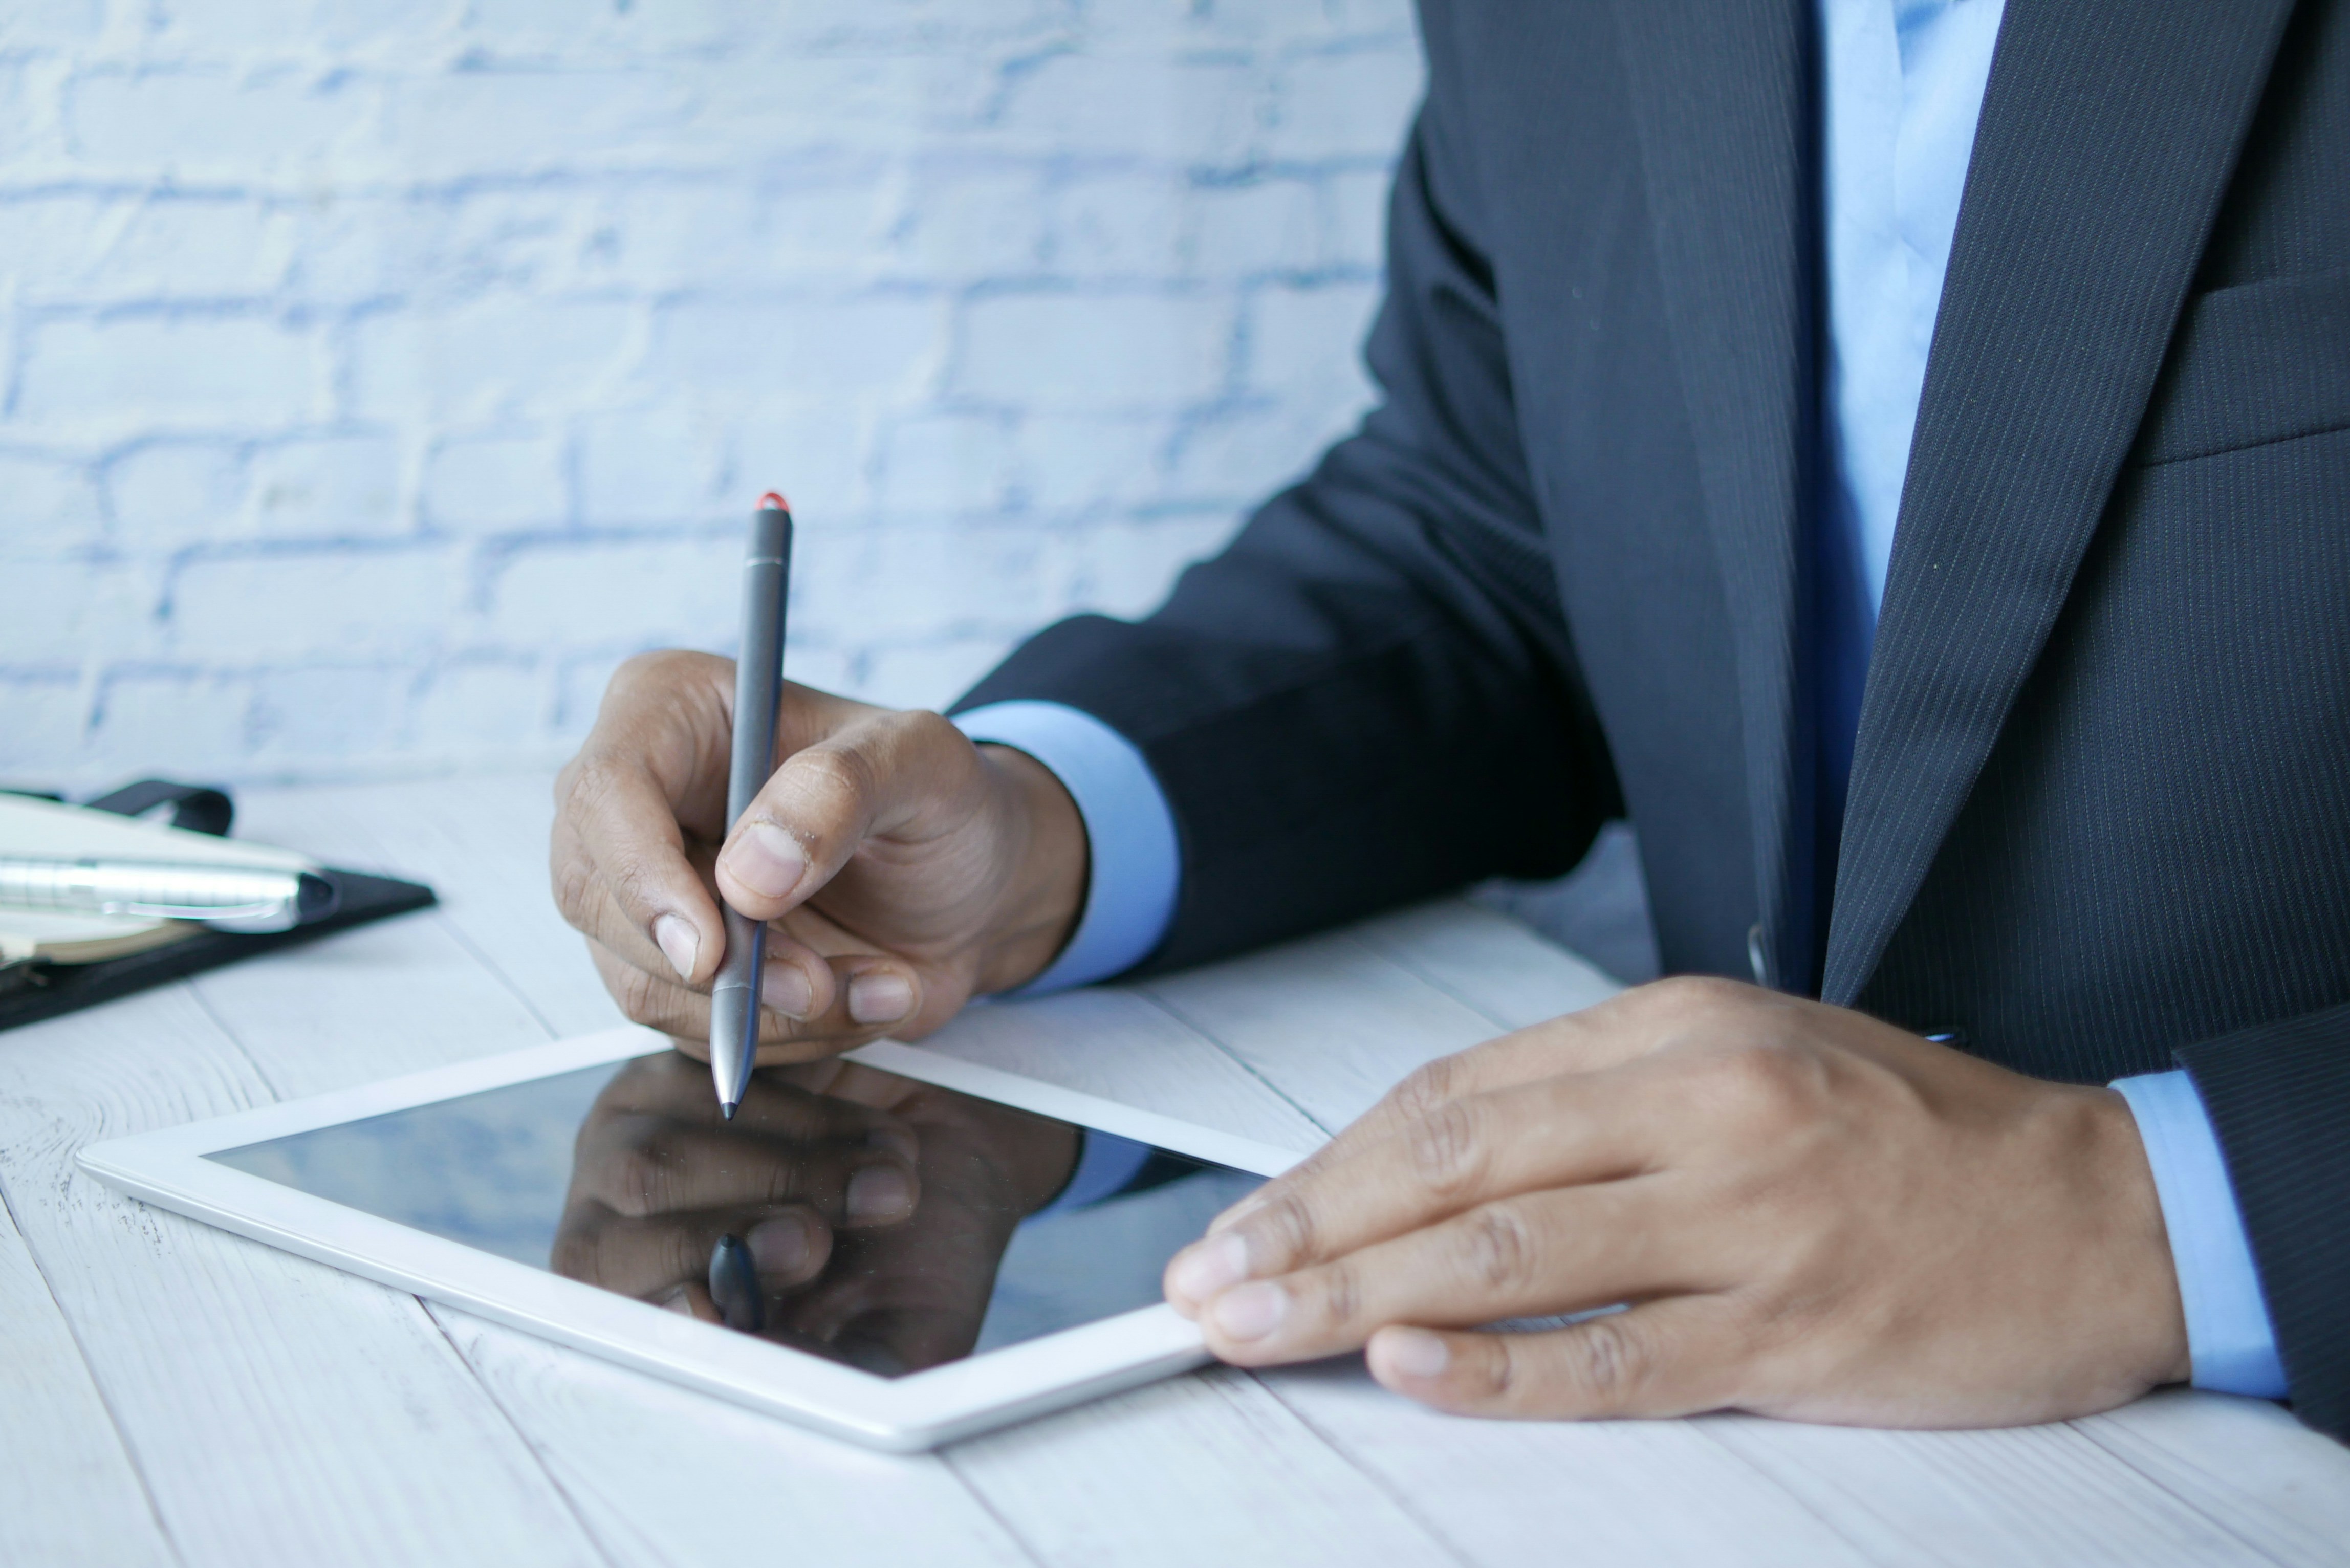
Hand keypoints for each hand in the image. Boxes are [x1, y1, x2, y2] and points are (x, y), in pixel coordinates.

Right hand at [551, 651, 1087, 1061]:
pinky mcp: (680, 966)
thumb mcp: (924, 764)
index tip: (710, 951)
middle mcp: (640, 800)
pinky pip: (695, 1028)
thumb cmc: (943, 801)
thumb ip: (843, 791)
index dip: (641, 878)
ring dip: (768, 1008)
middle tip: (819, 982)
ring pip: (645, 982)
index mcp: (674, 711)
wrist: (978, 885)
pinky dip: (789, 1032)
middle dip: (716, 966)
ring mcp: (650, 890)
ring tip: (877, 982)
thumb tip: (748, 875)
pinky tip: (864, 994)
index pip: (605, 793)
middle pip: (599, 899)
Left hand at [552, 1050, 1081, 1373]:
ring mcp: (634, 1137)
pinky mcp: (681, 1061)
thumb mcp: (897, 1336)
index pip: (600, 1328)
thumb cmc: (919, 1258)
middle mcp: (619, 1231)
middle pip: (601, 1249)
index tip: (712, 1310)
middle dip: (716, 1244)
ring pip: (654, 1161)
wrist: (967, 1150)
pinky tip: (871, 1135)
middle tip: (815, 1243)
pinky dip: (802, 1113)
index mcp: (653, 1319)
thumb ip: (831, 1371)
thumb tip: (751, 1364)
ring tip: (887, 1186)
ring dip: (787, 1176)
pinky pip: (708, 1082)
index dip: (649, 1317)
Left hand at [1163, 977, 2189, 1426]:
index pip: (1454, 1097)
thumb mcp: (1745, 1062)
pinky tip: (1411, 1368)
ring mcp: (1751, 1218)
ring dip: (1359, 1296)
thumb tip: (1426, 1169)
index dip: (1328, 1164)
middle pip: (1454, 1165)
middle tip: (1205, 1286)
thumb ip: (1592, 1106)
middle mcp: (1703, 1104)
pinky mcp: (1796, 1328)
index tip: (1241, 1219)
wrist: (2103, 1206)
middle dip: (1307, 1228)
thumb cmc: (1904, 1133)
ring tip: (1255, 1330)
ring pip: (1511, 1255)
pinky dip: (1504, 1367)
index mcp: (1676, 1030)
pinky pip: (1621, 1355)